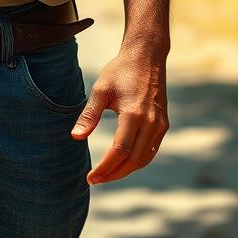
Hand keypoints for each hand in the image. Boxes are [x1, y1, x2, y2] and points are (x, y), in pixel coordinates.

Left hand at [69, 46, 168, 185]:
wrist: (146, 56)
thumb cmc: (119, 71)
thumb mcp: (101, 89)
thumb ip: (89, 114)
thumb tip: (75, 137)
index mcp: (134, 114)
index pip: (120, 151)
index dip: (105, 168)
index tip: (90, 177)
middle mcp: (151, 122)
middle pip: (133, 160)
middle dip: (114, 174)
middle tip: (95, 180)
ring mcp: (160, 124)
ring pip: (144, 158)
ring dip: (126, 170)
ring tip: (106, 175)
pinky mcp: (163, 124)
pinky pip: (151, 150)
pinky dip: (137, 161)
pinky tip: (122, 162)